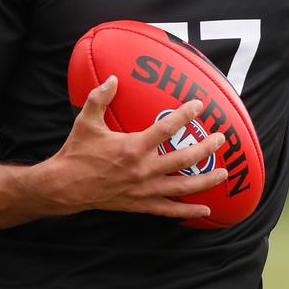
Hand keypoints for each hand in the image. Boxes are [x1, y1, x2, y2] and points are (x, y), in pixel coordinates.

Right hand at [45, 75, 227, 219]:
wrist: (64, 186)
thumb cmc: (76, 152)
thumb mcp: (86, 122)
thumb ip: (99, 97)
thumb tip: (112, 78)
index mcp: (132, 147)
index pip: (166, 128)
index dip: (185, 115)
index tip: (199, 106)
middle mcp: (143, 169)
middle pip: (184, 158)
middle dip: (206, 148)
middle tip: (221, 138)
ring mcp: (144, 189)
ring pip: (183, 185)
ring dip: (206, 179)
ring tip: (224, 172)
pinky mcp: (140, 204)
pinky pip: (169, 209)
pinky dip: (188, 210)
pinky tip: (206, 210)